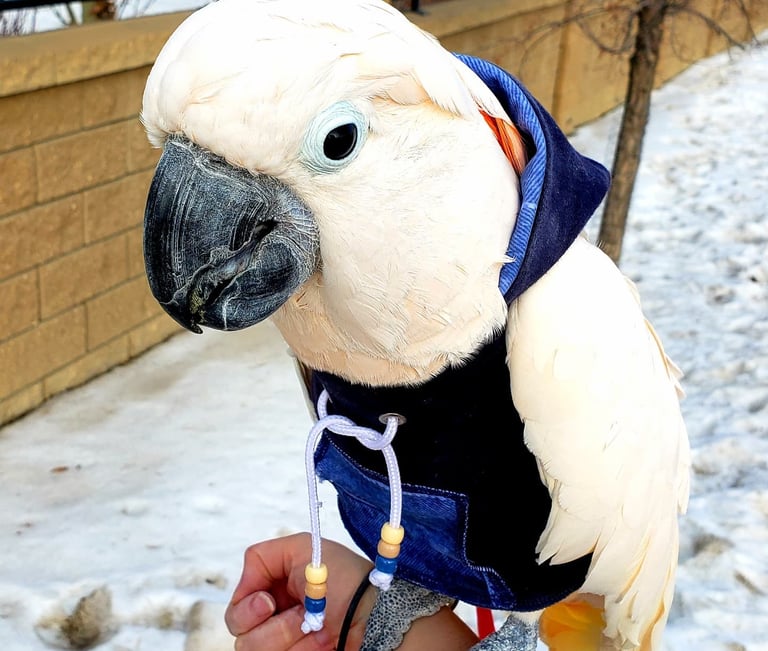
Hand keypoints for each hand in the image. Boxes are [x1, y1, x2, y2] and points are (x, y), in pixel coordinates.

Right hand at [225, 533, 374, 650]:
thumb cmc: (347, 579)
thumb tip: (245, 588)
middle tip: (302, 615)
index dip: (248, 606)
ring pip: (255, 649)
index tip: (269, 602)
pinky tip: (322, 644)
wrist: (375, 616)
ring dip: (289, 637)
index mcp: (273, 589)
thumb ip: (261, 557)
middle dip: (274, 625)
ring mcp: (284, 642)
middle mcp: (275, 617)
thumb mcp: (304, 548)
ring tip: (317, 628)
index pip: (236, 606)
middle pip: (241, 633)